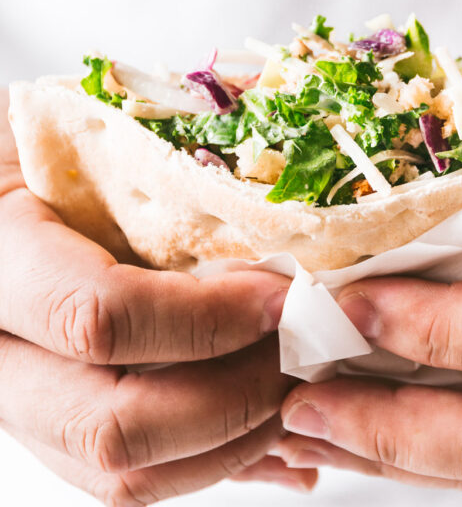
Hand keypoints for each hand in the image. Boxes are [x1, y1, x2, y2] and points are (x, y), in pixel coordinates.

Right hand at [0, 91, 315, 502]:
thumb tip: (278, 171)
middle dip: (234, 397)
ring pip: (120, 472)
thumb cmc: (37, 135)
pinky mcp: (46, 425)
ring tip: (295, 384)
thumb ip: (161, 148)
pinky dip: (209, 459)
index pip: (101, 315)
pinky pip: (125, 475)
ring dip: (231, 442)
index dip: (208, 318)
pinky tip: (266, 427)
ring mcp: (16, 400)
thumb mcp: (82, 122)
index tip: (282, 296)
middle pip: (113, 424)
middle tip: (302, 351)